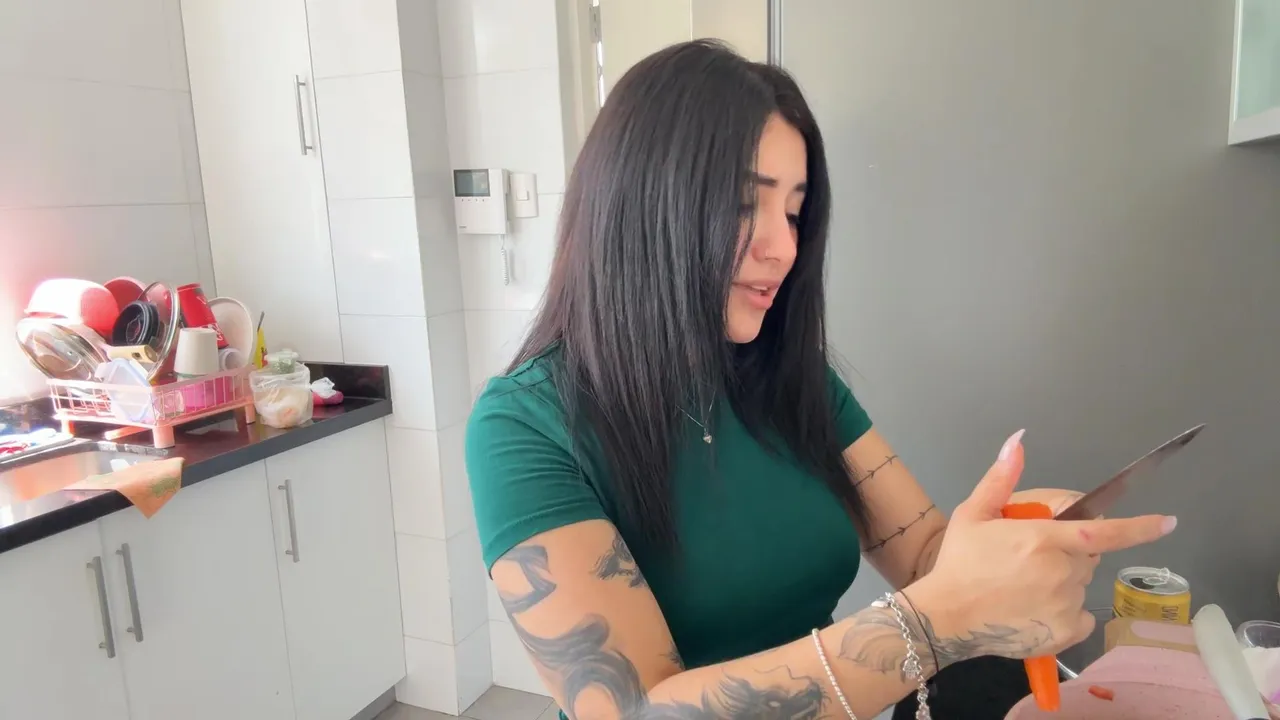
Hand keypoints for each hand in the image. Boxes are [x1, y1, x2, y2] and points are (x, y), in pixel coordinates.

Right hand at [907, 430, 1175, 666]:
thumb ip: (1001, 478)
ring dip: (1064, 579)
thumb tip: (1018, 440)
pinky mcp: (1064, 633)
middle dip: (1069, 550)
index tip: (1168, 522)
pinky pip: (1081, 616)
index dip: (1139, 526)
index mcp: (1043, 538)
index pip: (1103, 530)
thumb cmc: (958, 564)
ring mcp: (1065, 604)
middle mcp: (1061, 571)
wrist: (944, 619)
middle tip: (1030, 555)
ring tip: (1025, 585)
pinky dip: (1067, 612)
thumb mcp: (974, 514)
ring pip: (1081, 584)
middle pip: (1087, 555)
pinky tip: (1036, 608)